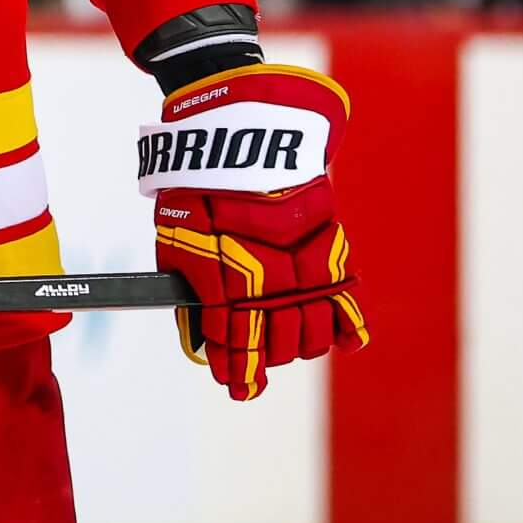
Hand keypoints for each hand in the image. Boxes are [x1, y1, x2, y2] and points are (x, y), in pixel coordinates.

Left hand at [142, 64, 368, 400]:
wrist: (240, 135)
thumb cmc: (197, 187)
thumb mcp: (175, 243)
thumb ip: (192, 294)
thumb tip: (202, 337)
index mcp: (225, 284)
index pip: (236, 346)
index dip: (237, 372)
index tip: (237, 387)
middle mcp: (269, 283)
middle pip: (277, 345)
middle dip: (264, 358)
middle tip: (256, 360)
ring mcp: (304, 268)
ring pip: (312, 333)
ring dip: (298, 345)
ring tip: (287, 344)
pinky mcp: (330, 249)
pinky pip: (346, 300)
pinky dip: (347, 325)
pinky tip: (344, 340)